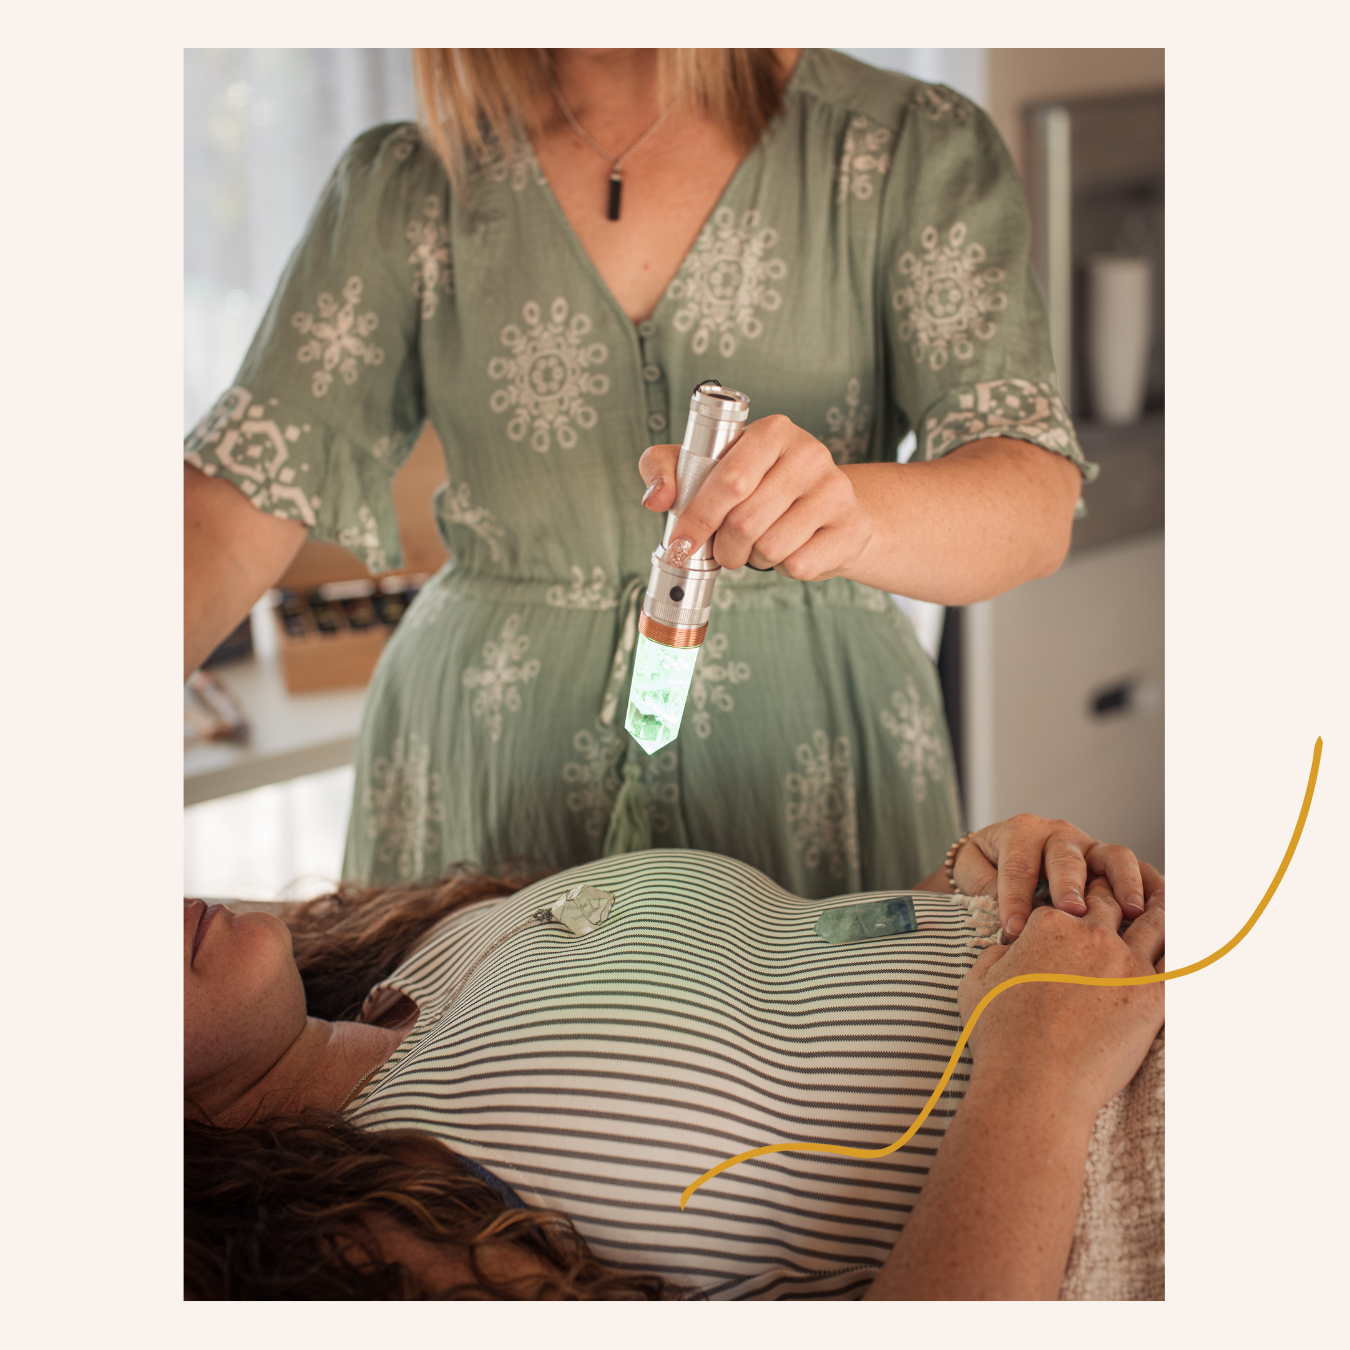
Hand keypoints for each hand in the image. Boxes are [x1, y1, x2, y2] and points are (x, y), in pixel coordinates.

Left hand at [638, 415, 873, 580]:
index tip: (681, 545)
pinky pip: (798, 565)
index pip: (730, 481)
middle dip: (724, 547)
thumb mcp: (706, 467)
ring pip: (771, 547)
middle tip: (724, 550)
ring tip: (761, 544)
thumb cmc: (756, 487)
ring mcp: (836, 489)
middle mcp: (810, 453)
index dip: (699, 519)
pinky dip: (782, 568)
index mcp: (772, 432)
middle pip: (746, 521)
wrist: (824, 509)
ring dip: (754, 558)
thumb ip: (666, 468)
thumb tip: (656, 498)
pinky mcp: (852, 526)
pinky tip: (788, 550)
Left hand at [950, 814, 1164, 938]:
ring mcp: (1091, 848)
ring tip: (1129, 911)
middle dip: (1069, 885)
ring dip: (1122, 883)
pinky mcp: (1113, 864)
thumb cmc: (986, 867)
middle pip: (1067, 856)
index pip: (1018, 867)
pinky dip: (1152, 887)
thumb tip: (1002, 908)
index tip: (1012, 931)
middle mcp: (1059, 835)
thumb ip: (983, 884)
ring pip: (1113, 857)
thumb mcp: (973, 869)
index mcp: (1021, 834)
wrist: (999, 855)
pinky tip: (1162, 910)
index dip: (1014, 899)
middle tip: (1072, 912)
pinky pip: (1140, 869)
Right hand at [958, 877, 1164, 1115]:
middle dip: (1117, 896)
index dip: (1074, 902)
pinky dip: (1187, 948)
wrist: (1035, 1080)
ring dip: (1162, 910)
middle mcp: (1090, 934)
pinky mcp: (1153, 995)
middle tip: (1131, 892)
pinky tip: (1200, 943)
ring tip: (1172, 904)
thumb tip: (1004, 950)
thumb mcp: (976, 984)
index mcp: (1048, 925)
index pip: (1068, 901)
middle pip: (1111, 904)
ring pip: (1154, 923)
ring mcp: (1125, 963)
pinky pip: (1180, 963)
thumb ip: (992, 956)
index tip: (1081, 905)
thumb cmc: (1000, 1036)